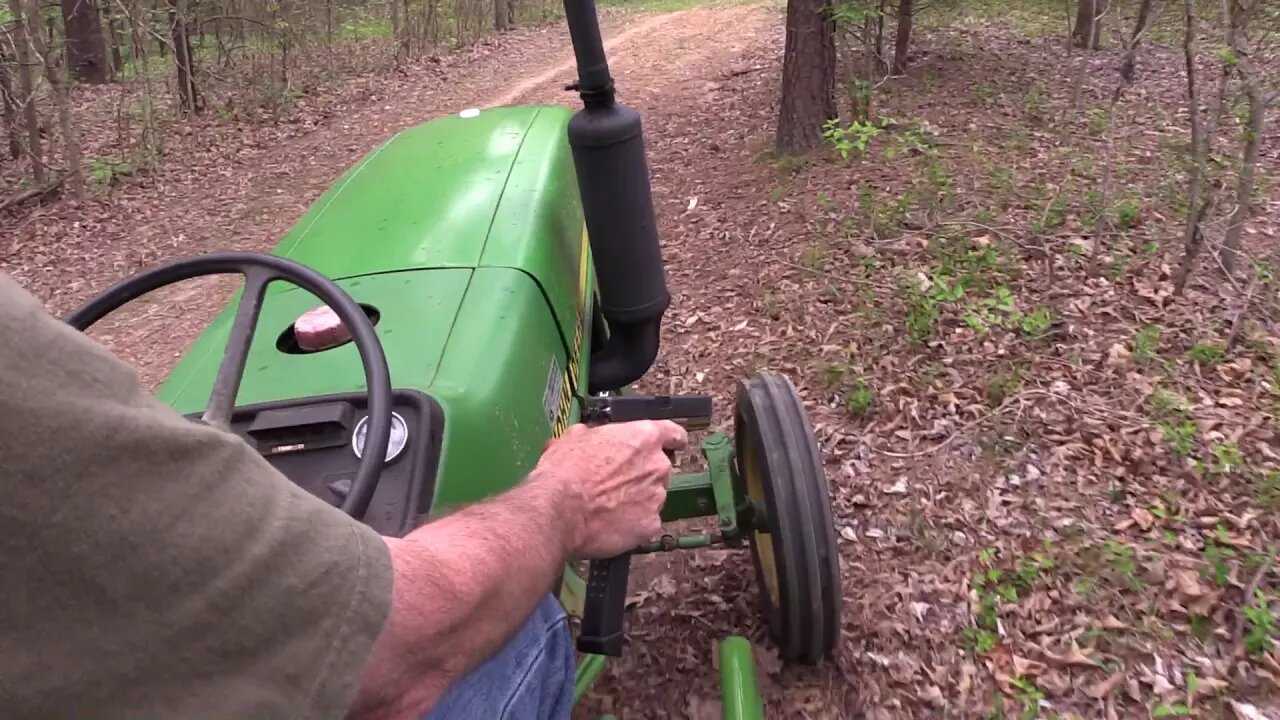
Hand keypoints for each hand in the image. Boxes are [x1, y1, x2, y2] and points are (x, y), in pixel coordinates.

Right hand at [532, 420, 687, 558]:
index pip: (674, 433)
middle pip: (659, 469)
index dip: (671, 439)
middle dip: (641, 475)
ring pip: (652, 497)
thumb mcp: (575, 437)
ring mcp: (656, 497)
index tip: (670, 444)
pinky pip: (645, 522)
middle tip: (615, 482)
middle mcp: (657, 466)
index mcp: (643, 438)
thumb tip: (590, 436)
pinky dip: (632, 523)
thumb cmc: (564, 474)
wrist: (557, 511)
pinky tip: (610, 522)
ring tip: (607, 505)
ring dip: (636, 500)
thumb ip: (596, 434)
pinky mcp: (650, 525)